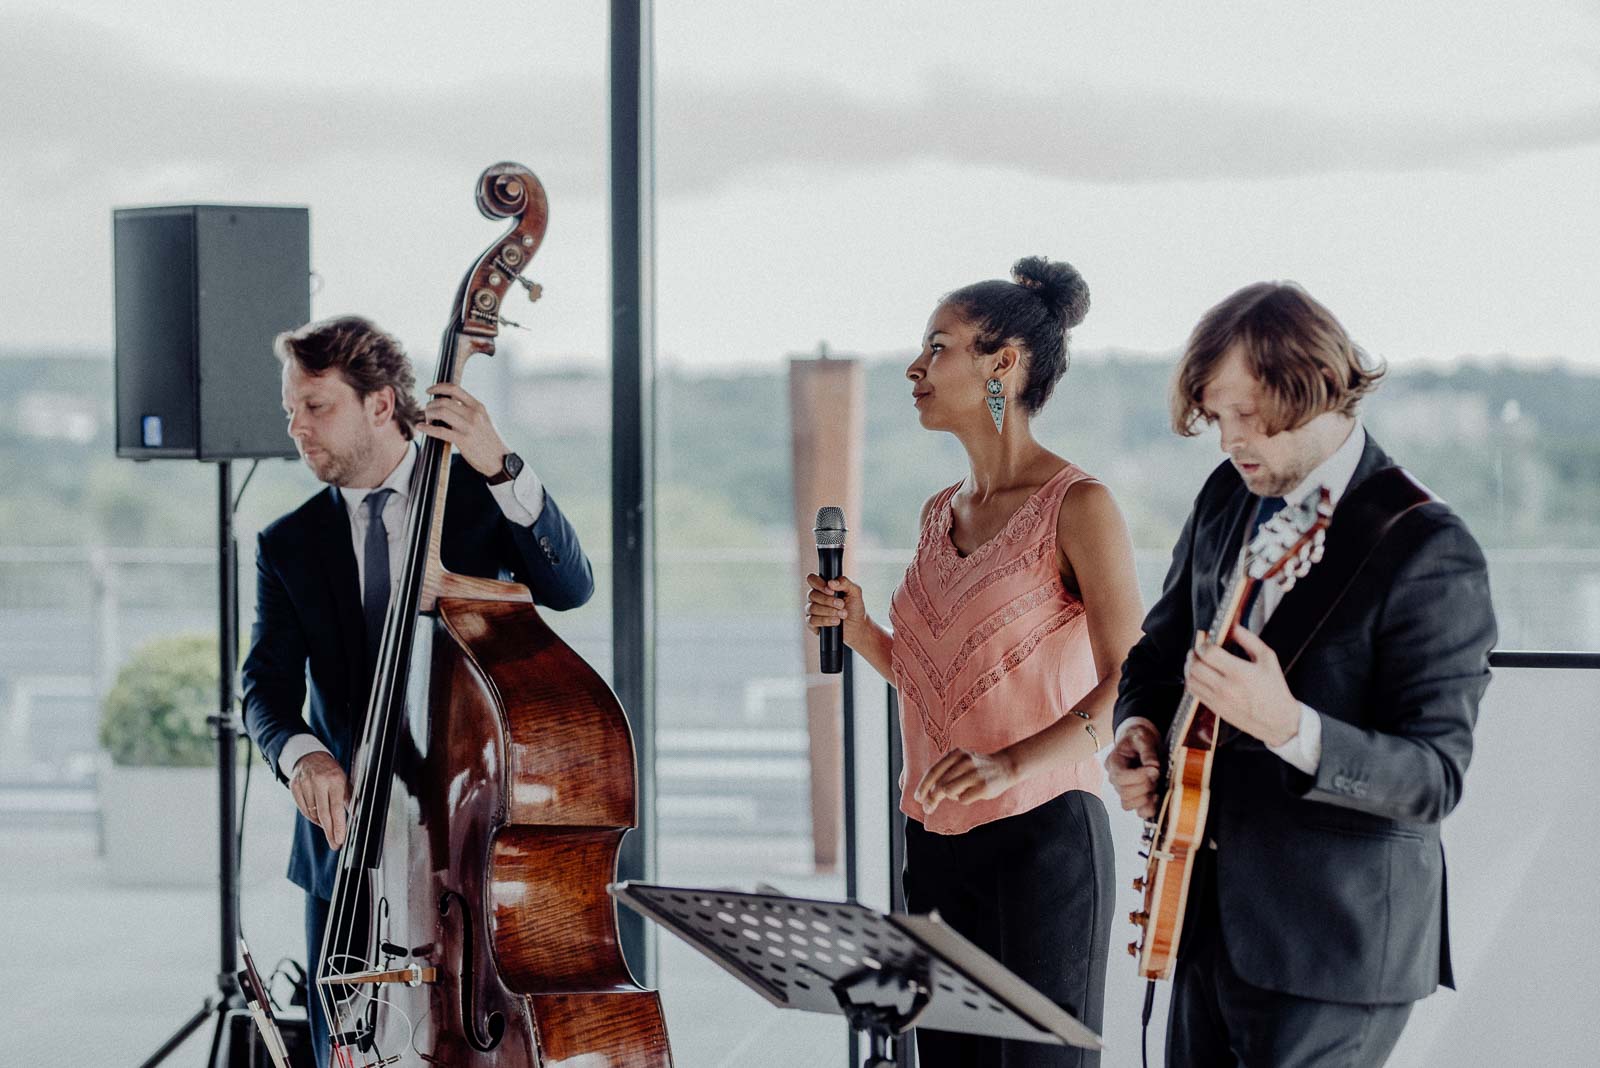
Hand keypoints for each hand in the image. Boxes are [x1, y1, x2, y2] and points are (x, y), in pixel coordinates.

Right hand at [290, 751, 349, 848]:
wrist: (310, 756)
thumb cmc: (331, 772)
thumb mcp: (344, 781)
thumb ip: (348, 798)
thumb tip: (354, 816)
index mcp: (335, 780)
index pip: (337, 808)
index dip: (339, 826)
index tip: (340, 840)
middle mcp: (319, 781)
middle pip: (324, 813)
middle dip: (330, 832)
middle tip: (335, 844)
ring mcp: (305, 784)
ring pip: (313, 813)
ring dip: (321, 823)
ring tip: (328, 825)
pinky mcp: (294, 787)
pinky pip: (303, 809)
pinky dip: (311, 816)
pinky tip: (317, 817)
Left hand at [418, 383, 512, 477]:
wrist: (500, 460)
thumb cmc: (490, 441)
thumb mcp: (484, 419)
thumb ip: (470, 411)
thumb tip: (450, 404)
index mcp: (478, 407)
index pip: (455, 389)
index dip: (438, 387)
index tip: (429, 390)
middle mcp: (473, 414)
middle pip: (444, 401)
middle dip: (431, 405)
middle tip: (427, 411)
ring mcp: (468, 427)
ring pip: (440, 412)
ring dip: (429, 414)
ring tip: (427, 419)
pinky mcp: (463, 440)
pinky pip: (440, 431)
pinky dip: (427, 428)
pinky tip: (421, 427)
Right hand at [804, 573, 866, 647]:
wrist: (858, 626)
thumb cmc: (855, 608)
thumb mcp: (855, 592)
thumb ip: (845, 583)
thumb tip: (831, 582)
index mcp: (823, 587)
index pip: (812, 579)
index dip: (819, 584)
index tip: (832, 591)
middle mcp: (815, 598)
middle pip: (812, 595)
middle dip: (828, 601)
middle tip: (842, 605)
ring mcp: (812, 611)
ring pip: (812, 608)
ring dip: (829, 611)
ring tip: (842, 614)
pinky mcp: (812, 624)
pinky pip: (812, 621)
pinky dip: (825, 621)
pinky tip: (836, 621)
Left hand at [913, 747, 1018, 813]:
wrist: (1005, 766)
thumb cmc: (976, 768)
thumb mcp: (959, 762)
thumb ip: (944, 773)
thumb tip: (925, 793)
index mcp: (956, 754)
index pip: (933, 771)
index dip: (923, 786)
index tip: (917, 798)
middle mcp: (965, 761)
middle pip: (940, 784)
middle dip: (932, 798)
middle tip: (927, 809)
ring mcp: (975, 773)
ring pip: (950, 792)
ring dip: (952, 796)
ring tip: (962, 791)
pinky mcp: (983, 786)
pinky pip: (963, 799)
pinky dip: (964, 799)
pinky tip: (973, 793)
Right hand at [1106, 722, 1161, 818]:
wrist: (1141, 741)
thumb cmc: (1140, 738)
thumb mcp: (1144, 738)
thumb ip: (1148, 752)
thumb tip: (1154, 768)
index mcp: (1113, 762)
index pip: (1119, 777)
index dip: (1138, 777)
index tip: (1155, 769)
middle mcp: (1114, 778)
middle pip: (1124, 793)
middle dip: (1145, 786)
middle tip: (1157, 774)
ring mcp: (1123, 789)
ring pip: (1127, 804)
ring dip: (1145, 797)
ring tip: (1155, 784)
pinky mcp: (1134, 797)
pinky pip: (1138, 812)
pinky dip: (1149, 808)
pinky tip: (1156, 796)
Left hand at [1184, 625, 1301, 747]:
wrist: (1278, 721)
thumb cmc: (1275, 689)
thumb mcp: (1267, 658)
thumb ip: (1248, 639)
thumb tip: (1232, 627)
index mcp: (1239, 672)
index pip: (1208, 653)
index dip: (1202, 644)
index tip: (1205, 641)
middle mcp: (1225, 687)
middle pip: (1195, 666)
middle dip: (1193, 654)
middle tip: (1198, 649)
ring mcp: (1218, 699)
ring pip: (1190, 680)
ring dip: (1189, 667)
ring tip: (1196, 661)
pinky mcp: (1215, 709)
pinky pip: (1194, 692)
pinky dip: (1192, 681)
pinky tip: (1198, 675)